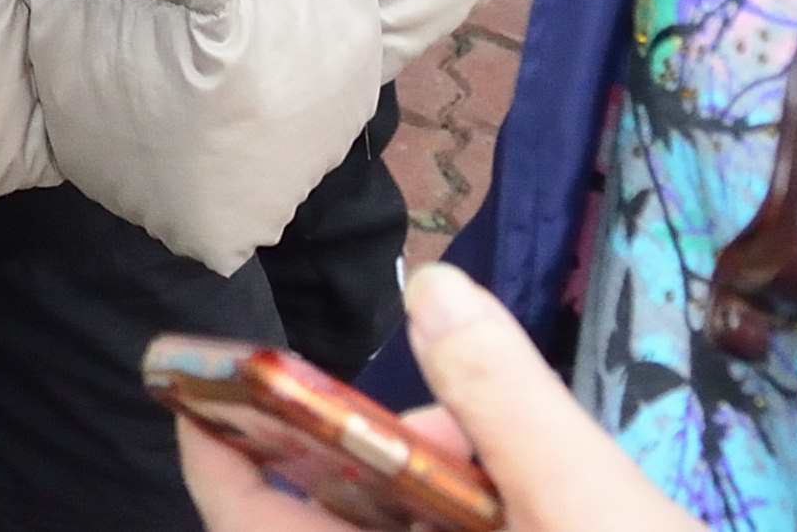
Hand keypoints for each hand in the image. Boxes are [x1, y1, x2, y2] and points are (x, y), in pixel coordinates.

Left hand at [167, 270, 685, 531]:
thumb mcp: (589, 505)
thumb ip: (506, 399)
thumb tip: (433, 289)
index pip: (248, 527)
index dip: (215, 455)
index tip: (207, 382)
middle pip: (334, 525)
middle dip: (384, 456)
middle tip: (472, 429)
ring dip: (447, 490)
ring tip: (534, 469)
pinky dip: (476, 518)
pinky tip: (544, 500)